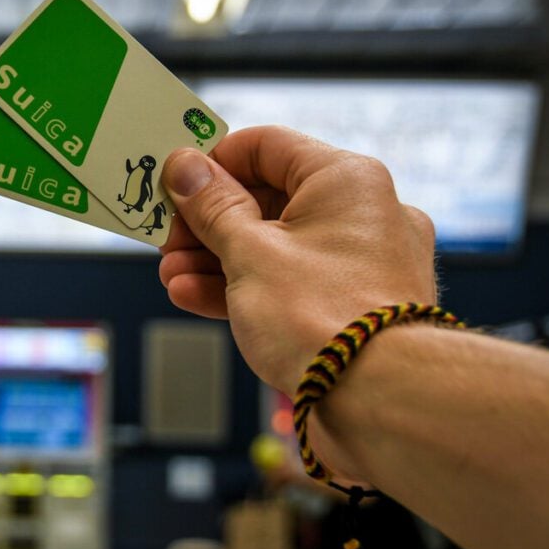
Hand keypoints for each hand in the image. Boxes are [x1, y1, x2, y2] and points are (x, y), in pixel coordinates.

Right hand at [159, 126, 437, 396]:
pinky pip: (293, 282)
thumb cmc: (321, 316)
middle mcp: (363, 213)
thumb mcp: (248, 253)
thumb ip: (212, 207)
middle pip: (269, 198)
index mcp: (345, 180)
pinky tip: (195, 296)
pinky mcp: (354, 305)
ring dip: (218, 258)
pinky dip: (246, 286)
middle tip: (167, 238)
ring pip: (277, 245)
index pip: (268, 146)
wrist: (382, 402)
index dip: (214, 161)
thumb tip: (185, 166)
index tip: (175, 183)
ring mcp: (362, 262)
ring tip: (172, 274)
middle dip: (208, 221)